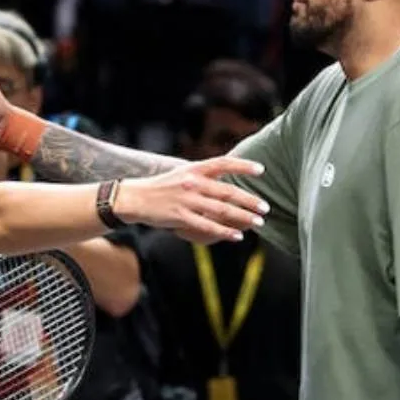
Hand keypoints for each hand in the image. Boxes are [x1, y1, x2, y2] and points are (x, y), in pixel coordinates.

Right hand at [111, 157, 268, 243]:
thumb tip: (225, 177)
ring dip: (243, 217)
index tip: (261, 170)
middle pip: (228, 191)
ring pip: (221, 210)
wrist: (134, 198)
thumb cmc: (161, 187)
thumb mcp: (181, 173)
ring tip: (258, 222)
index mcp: (193, 169)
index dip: (243, 166)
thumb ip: (202, 175)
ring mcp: (187, 200)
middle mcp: (192, 183)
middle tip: (265, 207)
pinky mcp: (180, 217)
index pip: (223, 163)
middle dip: (250, 200)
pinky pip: (207, 226)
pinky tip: (237, 236)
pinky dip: (224, 232)